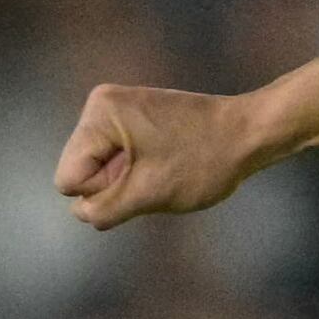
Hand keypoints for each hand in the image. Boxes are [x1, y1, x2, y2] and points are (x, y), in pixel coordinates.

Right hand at [55, 79, 263, 228]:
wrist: (249, 133)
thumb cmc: (204, 161)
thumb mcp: (149, 194)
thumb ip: (104, 210)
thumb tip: (80, 213)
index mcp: (99, 114)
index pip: (68, 178)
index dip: (102, 193)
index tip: (140, 180)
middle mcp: (101, 104)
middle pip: (82, 170)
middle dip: (114, 185)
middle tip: (156, 174)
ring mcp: (118, 109)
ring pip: (101, 168)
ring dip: (128, 180)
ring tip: (163, 168)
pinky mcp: (134, 117)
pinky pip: (118, 157)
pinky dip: (138, 169)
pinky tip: (165, 163)